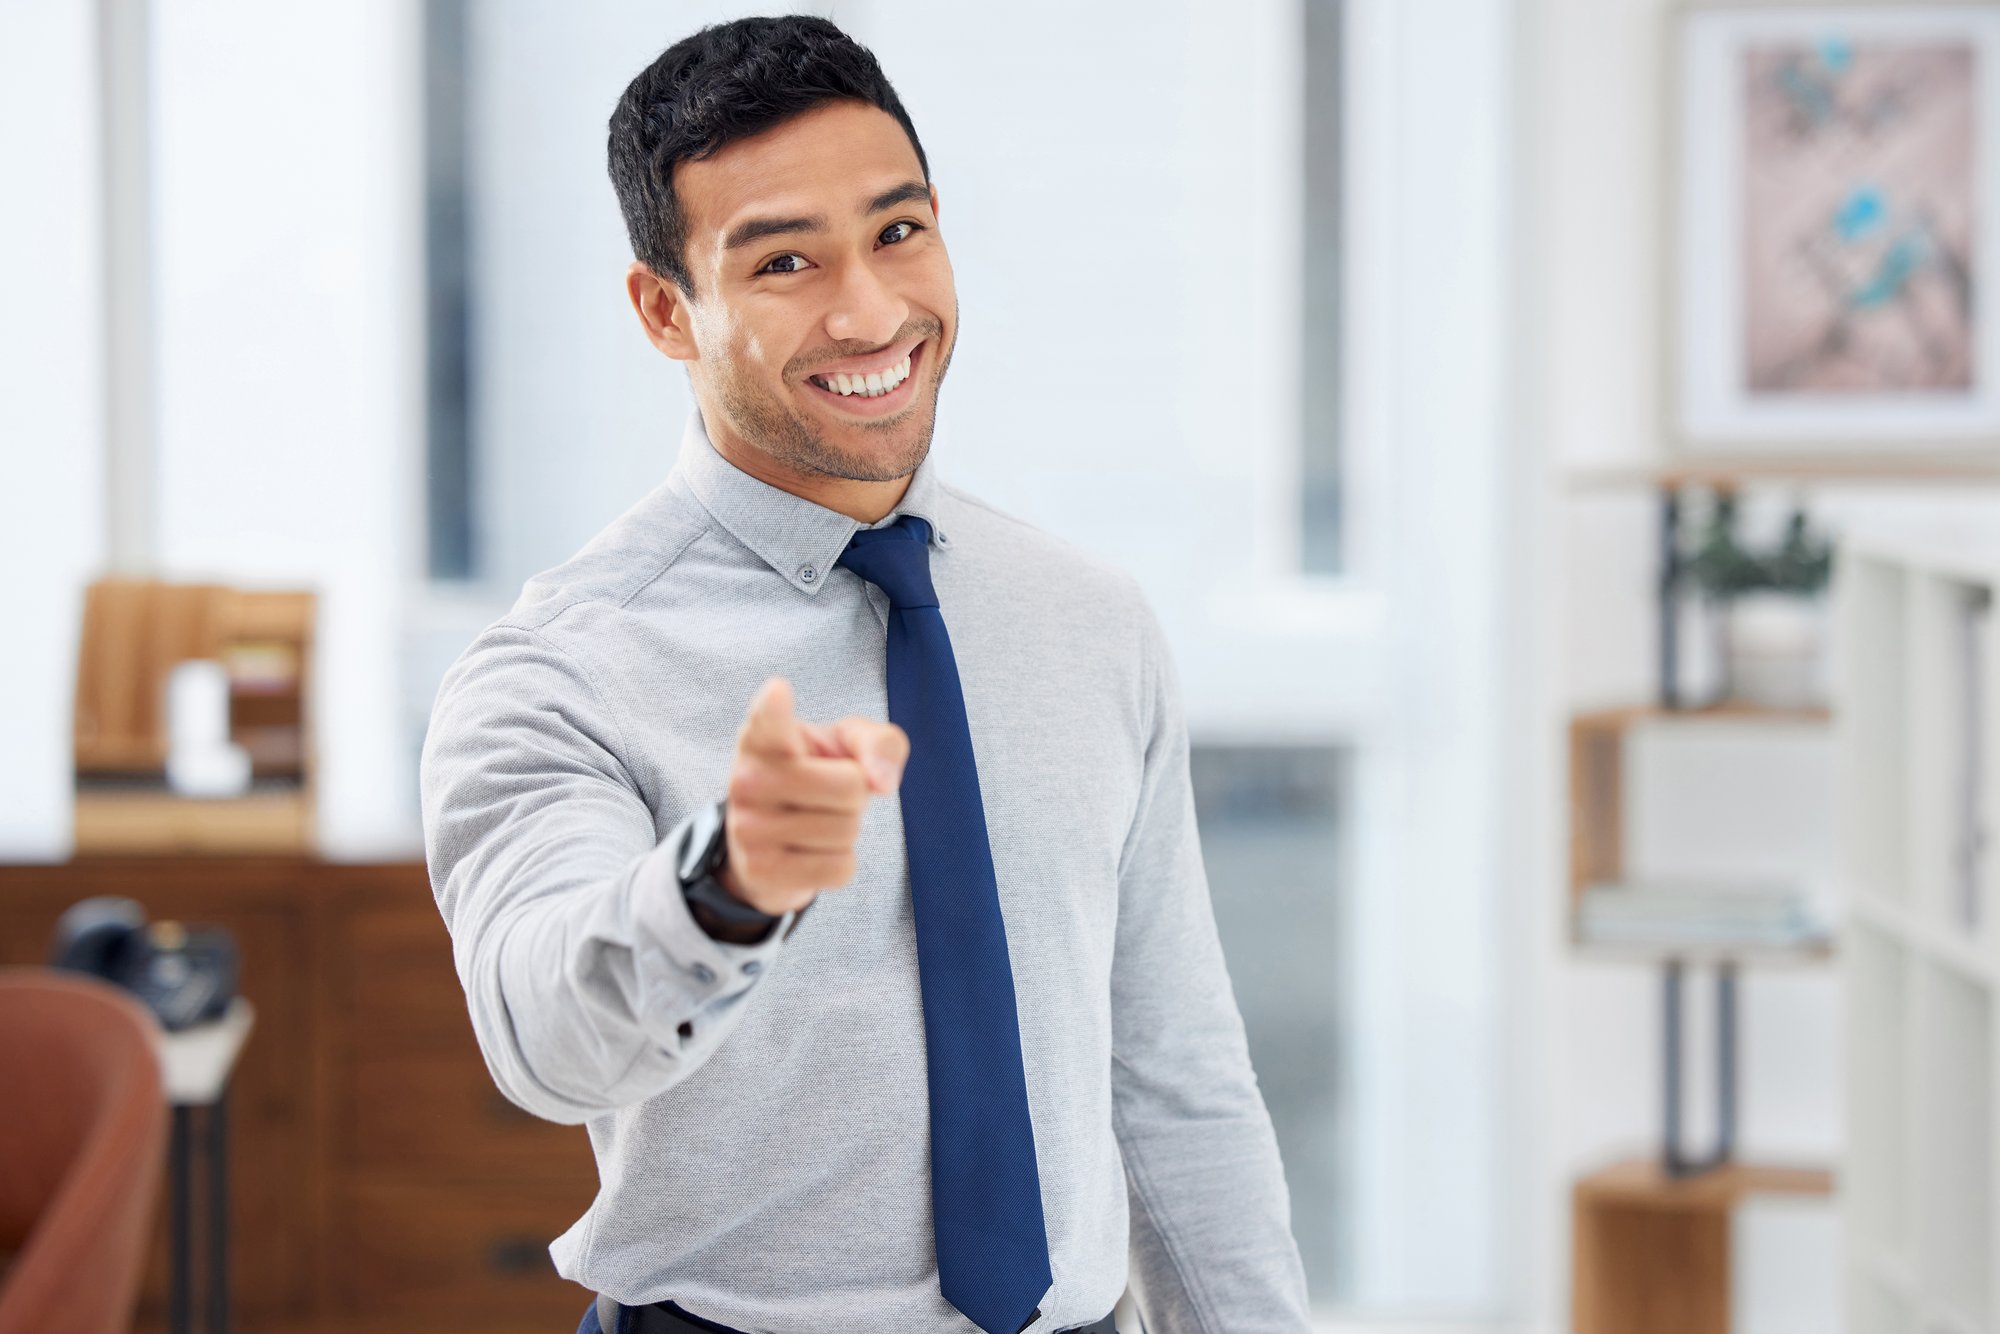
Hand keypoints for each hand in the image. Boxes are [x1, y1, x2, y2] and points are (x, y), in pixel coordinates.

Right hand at [719, 676, 907, 916]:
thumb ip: (879, 743)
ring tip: (815, 820)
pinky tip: (810, 853)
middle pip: (851, 787)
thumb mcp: (847, 745)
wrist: (771, 844)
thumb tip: (882, 783)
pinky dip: (840, 862)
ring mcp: (749, 827)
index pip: (769, 719)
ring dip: (847, 830)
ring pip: (846, 830)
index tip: (778, 691)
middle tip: (828, 794)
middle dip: (857, 794)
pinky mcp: (762, 870)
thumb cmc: (815, 775)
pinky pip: (840, 868)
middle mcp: (747, 778)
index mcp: (763, 736)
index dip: (775, 707)